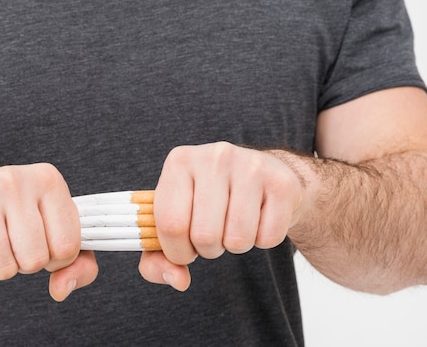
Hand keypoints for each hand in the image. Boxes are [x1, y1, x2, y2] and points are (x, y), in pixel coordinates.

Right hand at [0, 163, 97, 300]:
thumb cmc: (13, 218)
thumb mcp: (55, 230)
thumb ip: (79, 263)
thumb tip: (62, 289)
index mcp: (48, 179)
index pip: (68, 246)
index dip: (57, 258)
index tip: (43, 242)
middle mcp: (14, 181)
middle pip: (35, 260)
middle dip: (25, 263)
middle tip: (11, 241)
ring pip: (4, 269)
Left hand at [138, 142, 304, 290]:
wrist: (265, 176)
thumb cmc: (210, 203)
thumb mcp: (177, 220)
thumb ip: (158, 259)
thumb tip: (177, 280)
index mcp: (179, 162)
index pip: (170, 223)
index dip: (177, 251)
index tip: (185, 249)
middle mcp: (214, 157)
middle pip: (204, 236)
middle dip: (208, 250)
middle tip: (214, 235)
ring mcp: (250, 167)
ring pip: (238, 240)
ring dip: (235, 246)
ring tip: (234, 225)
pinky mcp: (281, 183)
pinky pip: (268, 238)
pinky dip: (262, 240)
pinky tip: (258, 218)